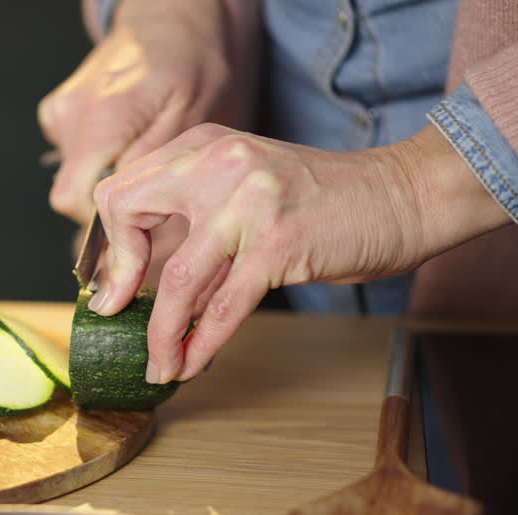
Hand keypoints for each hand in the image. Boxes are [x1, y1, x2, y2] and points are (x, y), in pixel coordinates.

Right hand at [38, 0, 234, 222]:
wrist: (169, 19)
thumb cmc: (189, 63)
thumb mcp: (188, 120)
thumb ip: (150, 168)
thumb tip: (125, 215)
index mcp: (102, 120)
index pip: (75, 201)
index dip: (103, 225)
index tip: (136, 228)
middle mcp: (71, 115)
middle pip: (71, 194)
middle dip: (107, 205)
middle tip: (149, 192)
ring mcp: (60, 112)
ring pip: (73, 176)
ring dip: (105, 178)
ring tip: (140, 153)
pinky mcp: (57, 111)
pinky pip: (72, 155)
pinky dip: (97, 157)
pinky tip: (123, 137)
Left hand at [90, 123, 510, 382]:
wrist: (405, 194)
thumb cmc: (326, 201)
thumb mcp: (249, 185)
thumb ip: (198, 214)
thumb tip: (143, 276)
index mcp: (205, 146)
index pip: (125, 188)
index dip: (112, 242)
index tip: (119, 284)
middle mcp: (219, 162)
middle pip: (129, 215)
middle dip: (121, 281)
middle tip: (120, 319)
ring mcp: (249, 201)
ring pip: (179, 279)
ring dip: (162, 334)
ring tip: (160, 366)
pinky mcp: (279, 242)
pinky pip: (224, 307)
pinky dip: (202, 344)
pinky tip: (192, 364)